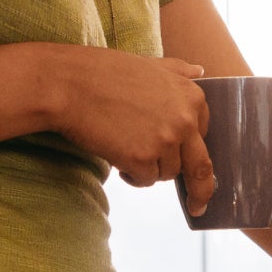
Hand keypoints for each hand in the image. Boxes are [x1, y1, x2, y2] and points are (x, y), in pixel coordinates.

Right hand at [46, 48, 215, 214]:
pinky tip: (116, 156)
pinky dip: (131, 175)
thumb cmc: (104, 73)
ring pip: (167, 173)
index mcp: (191, 97)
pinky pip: (145, 180)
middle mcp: (185, 120)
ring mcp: (165, 141)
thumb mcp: (150, 64)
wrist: (69, 84)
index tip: (186, 160)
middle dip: (201, 191)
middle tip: (197, 207)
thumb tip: (200, 70)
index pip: (203, 134)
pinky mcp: (142, 159)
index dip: (188, 147)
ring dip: (148, 168)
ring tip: (124, 147)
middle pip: (200, 167)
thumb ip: (178, 71)